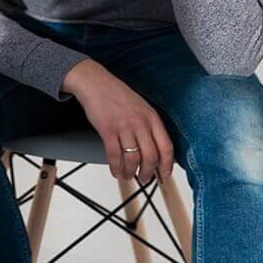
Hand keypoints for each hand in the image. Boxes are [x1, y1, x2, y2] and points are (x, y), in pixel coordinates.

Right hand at [62, 59, 175, 183]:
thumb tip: (153, 147)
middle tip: (144, 179)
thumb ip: (149, 125)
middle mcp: (140, 124)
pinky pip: (114, 155)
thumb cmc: (116, 94)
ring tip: (128, 176)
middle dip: (148, 173)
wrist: (95, 83)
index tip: (164, 174)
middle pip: (150, 156)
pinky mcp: (107, 130)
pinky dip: (115, 167)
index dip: (167, 165)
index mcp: (152, 118)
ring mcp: (124, 127)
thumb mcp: (141, 107)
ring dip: (131, 172)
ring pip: (132, 159)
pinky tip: (115, 170)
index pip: (166, 147)